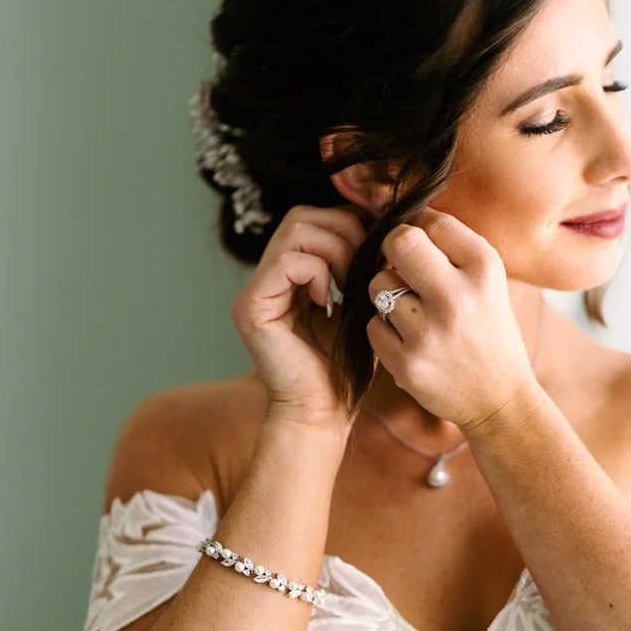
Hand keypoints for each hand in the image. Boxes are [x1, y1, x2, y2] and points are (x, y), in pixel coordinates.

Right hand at [231, 203, 368, 432]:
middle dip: (344, 232)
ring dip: (335, 250)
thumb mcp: (360, 306)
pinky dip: (318, 272)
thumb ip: (360, 267)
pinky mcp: (251, 307)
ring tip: (349, 284)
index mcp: (289, 276)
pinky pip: (288, 262)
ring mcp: (256, 291)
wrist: (326, 413)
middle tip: (364, 267)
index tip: (374, 253)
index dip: (348, 224)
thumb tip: (379, 224)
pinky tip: (329, 301)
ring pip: (295, 231)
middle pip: (301, 216)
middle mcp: (267, 279)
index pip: (312, 219)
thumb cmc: (347, 368)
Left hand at [366, 208, 540, 434]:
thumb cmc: (489, 330)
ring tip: (412, 312)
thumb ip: (451, 246)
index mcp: (485, 269)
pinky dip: (385, 330)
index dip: (419, 230)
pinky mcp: (407, 363)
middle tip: (401, 267)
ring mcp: (430, 332)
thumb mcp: (489, 280)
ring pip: (378, 284)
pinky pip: (372, 325)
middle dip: (393, 250)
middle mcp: (458, 297)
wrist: (500, 399)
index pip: (431, 221)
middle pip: (398, 241)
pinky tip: (409, 341)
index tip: (424, 247)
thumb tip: (399, 209)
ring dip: (388, 294)